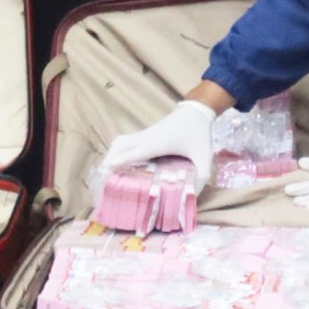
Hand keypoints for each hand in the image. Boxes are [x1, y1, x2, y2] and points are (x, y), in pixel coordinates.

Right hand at [101, 100, 218, 190]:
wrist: (196, 111)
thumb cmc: (199, 134)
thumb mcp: (205, 157)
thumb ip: (202, 176)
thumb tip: (193, 196)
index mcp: (160, 143)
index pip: (137, 151)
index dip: (123, 160)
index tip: (109, 169)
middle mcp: (147, 138)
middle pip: (121, 145)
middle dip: (109, 160)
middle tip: (103, 178)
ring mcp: (144, 134)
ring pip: (120, 141)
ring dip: (110, 154)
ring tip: (106, 172)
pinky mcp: (144, 134)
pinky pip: (125, 141)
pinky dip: (117, 151)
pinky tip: (117, 162)